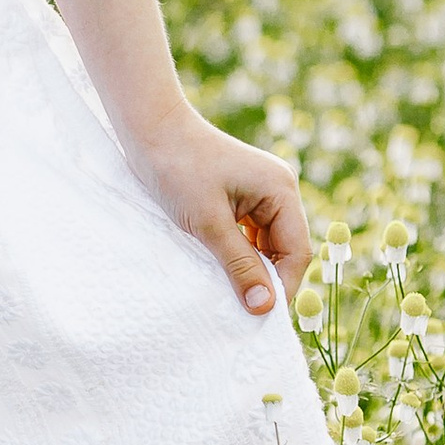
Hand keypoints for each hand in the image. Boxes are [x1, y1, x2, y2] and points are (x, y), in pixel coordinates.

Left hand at [122, 109, 311, 316]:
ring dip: (249, 268)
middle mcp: (277, 190)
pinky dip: (236, 253)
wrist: (148, 129)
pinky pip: (247, 234)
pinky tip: (218, 269)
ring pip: (264, 244)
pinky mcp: (238, 196)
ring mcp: (258, 192)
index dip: (283, 285)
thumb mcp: (208, 223)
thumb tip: (265, 307)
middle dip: (266, 278)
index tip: (259, 316)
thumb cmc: (178, 168)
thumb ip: (239, 265)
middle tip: (242, 310)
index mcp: (280, 191)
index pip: (297, 251)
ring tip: (228, 292)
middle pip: (284, 249)